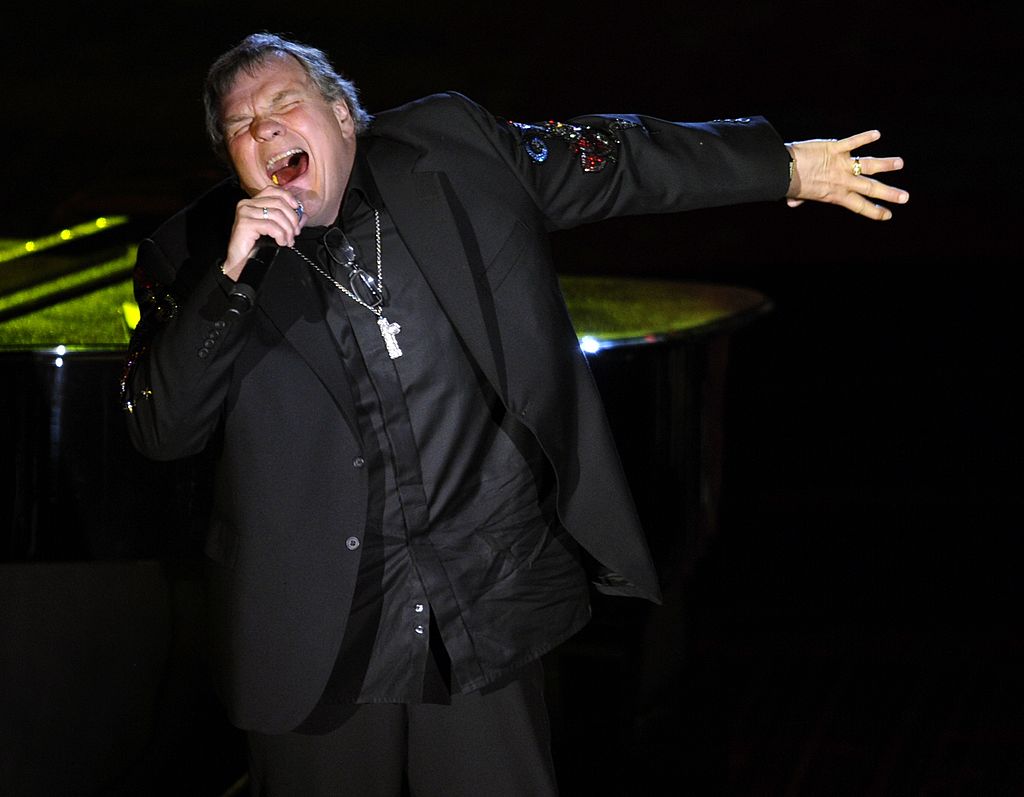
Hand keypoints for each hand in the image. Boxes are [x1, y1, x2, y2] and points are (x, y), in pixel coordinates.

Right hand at [222, 186, 305, 280]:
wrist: (241, 261)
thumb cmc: (256, 246)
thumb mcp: (275, 230)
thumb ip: (288, 221)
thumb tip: (303, 215)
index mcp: (253, 202)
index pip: (274, 190)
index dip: (289, 197)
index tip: (298, 209)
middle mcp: (247, 204)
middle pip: (279, 203)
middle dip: (292, 219)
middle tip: (295, 233)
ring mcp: (245, 212)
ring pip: (276, 214)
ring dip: (287, 229)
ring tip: (288, 240)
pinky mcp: (244, 223)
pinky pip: (270, 226)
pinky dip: (280, 235)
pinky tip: (281, 242)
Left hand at [786, 130, 907, 220]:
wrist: (782, 170)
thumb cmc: (789, 184)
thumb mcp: (798, 196)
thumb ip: (800, 200)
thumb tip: (793, 204)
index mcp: (836, 195)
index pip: (860, 206)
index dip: (875, 211)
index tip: (888, 214)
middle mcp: (843, 181)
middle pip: (871, 188)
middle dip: (889, 194)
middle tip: (905, 197)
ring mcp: (841, 164)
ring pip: (869, 164)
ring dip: (885, 164)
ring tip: (900, 163)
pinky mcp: (835, 148)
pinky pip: (853, 142)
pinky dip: (865, 137)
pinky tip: (877, 133)